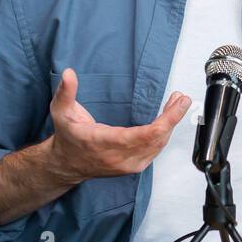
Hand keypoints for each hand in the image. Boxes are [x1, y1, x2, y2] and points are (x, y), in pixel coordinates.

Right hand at [46, 68, 191, 181]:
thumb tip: (68, 74)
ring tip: (176, 104)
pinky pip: (155, 151)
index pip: (144, 135)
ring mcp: (128, 165)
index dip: (166, 120)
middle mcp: (119, 157)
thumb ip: (65, 92)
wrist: (66, 164)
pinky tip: (167, 120)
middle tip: (181, 99)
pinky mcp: (133, 167)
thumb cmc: (68, 137)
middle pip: (157, 139)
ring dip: (170, 125)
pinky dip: (164, 135)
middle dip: (173, 118)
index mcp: (104, 142)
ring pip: (158, 146)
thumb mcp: (61, 112)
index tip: (178, 104)